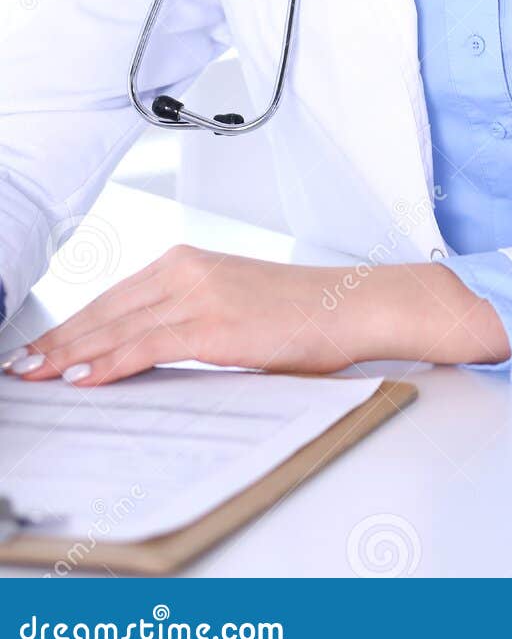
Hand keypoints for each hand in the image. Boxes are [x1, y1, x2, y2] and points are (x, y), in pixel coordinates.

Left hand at [0, 245, 369, 387]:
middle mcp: (188, 268)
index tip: (40, 348)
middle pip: (105, 310)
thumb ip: (188, 318)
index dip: (71, 326)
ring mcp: (199, 294)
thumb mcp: (234, 303)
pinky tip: (83, 377)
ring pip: (116, 327)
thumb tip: (143, 350)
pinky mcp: (214, 323)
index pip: (113, 297)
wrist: (352, 305)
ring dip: (69, 355)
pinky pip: (146, 344)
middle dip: (57, 342)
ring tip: (35, 374)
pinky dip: (108, 363)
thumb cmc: (303, 312)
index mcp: (190, 261)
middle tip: (21, 365)